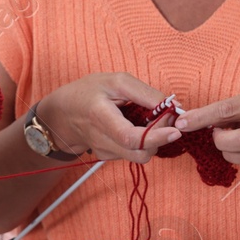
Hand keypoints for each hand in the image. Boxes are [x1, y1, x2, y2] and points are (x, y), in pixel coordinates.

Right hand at [38, 72, 184, 162]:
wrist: (63, 113)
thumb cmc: (89, 92)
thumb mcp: (116, 82)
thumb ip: (145, 94)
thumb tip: (174, 106)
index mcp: (99, 115)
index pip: (130, 137)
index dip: (156, 136)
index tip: (176, 129)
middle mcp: (101, 139)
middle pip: (140, 153)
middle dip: (160, 139)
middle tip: (165, 119)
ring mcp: (103, 151)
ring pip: (140, 156)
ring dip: (152, 141)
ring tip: (149, 121)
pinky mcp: (107, 157)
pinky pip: (133, 153)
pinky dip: (142, 142)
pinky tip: (134, 127)